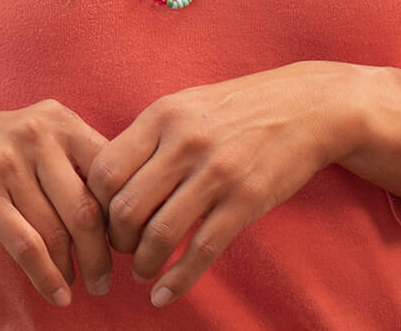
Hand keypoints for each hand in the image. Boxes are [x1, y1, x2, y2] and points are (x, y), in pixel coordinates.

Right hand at [0, 99, 115, 306]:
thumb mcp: (33, 134)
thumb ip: (73, 159)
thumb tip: (124, 209)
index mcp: (57, 119)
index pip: (109, 173)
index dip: (123, 215)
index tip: (126, 243)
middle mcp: (36, 135)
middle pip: (87, 209)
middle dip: (102, 253)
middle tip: (108, 278)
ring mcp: (7, 165)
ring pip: (57, 232)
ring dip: (73, 269)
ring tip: (80, 285)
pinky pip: (27, 247)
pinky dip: (47, 277)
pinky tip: (57, 293)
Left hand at [83, 62, 366, 307]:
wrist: (305, 107)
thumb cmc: (236, 109)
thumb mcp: (184, 106)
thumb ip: (147, 139)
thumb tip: (105, 182)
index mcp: (161, 116)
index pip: (104, 171)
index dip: (95, 206)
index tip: (102, 221)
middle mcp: (184, 143)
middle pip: (125, 208)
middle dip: (116, 241)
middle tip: (123, 250)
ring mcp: (217, 172)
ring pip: (159, 234)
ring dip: (143, 263)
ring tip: (143, 271)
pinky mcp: (246, 200)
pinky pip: (202, 250)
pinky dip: (178, 280)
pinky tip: (164, 294)